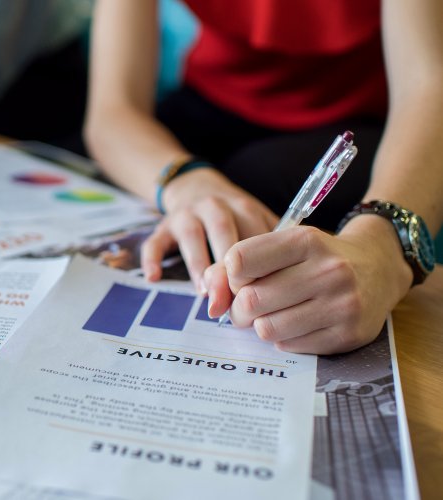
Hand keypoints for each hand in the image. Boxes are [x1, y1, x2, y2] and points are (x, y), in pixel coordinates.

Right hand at [141, 168, 278, 291]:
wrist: (195, 187)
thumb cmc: (234, 217)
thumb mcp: (256, 222)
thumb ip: (272, 246)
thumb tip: (290, 284)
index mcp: (244, 207)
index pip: (254, 236)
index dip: (259, 265)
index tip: (265, 294)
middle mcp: (215, 206)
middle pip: (223, 234)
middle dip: (229, 268)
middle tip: (235, 300)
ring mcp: (186, 215)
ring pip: (191, 236)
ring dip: (198, 264)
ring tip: (204, 294)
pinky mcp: (163, 226)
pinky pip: (155, 241)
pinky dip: (152, 259)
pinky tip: (154, 278)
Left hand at [203, 216, 413, 353]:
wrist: (379, 267)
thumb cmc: (315, 258)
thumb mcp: (281, 247)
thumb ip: (234, 268)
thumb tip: (211, 303)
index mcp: (305, 240)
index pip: (239, 261)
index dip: (232, 275)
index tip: (243, 278)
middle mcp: (328, 271)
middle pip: (251, 300)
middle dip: (239, 308)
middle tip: (248, 306)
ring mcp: (342, 305)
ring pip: (266, 328)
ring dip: (259, 325)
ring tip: (272, 314)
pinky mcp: (348, 335)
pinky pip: (288, 346)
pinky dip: (283, 337)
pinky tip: (297, 323)